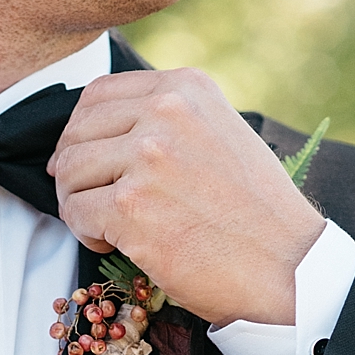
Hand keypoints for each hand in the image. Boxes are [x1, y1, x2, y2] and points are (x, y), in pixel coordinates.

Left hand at [49, 69, 325, 327]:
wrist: (285, 265)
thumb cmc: (254, 212)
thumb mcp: (219, 134)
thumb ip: (169, 121)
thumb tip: (105, 131)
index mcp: (185, 88)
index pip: (100, 94)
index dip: (80, 131)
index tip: (83, 160)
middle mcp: (165, 113)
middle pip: (77, 132)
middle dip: (73, 172)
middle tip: (91, 201)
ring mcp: (147, 159)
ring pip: (69, 172)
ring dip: (77, 203)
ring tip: (107, 225)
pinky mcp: (131, 208)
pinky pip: (76, 213)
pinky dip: (85, 234)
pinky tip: (115, 243)